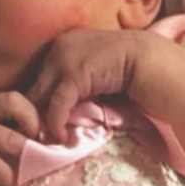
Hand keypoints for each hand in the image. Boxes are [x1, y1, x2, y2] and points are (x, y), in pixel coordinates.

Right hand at [0, 91, 40, 185]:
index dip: (34, 114)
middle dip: (36, 128)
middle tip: (44, 147)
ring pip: (12, 140)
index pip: (15, 98)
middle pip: (17, 108)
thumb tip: (26, 136)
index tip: (43, 132)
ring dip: (28, 157)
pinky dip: (9, 178)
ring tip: (36, 171)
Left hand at [25, 29, 151, 143]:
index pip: (40, 77)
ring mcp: (64, 59)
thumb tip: (65, 111)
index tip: (43, 125)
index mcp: (64, 44)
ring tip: (48, 141)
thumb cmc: (129, 72)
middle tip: (39, 137)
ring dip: (41, 123)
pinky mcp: (73, 76)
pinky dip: (56, 125)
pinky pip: (56, 106)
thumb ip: (79, 85)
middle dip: (34, 114)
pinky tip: (63, 137)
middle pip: (34, 86)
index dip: (39, 103)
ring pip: (39, 97)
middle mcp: (59, 47)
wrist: (150, 61)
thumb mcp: (96, 73)